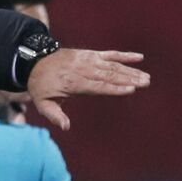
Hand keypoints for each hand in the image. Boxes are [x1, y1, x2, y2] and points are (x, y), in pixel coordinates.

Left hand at [27, 49, 149, 130]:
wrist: (34, 61)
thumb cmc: (41, 85)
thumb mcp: (42, 103)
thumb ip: (55, 115)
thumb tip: (66, 127)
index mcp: (73, 82)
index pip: (98, 86)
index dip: (115, 88)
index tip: (130, 89)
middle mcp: (83, 69)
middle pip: (109, 74)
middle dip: (129, 78)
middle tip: (145, 83)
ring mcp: (88, 59)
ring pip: (113, 65)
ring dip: (131, 70)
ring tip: (146, 77)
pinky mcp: (90, 54)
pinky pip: (110, 54)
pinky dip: (125, 55)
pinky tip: (139, 57)